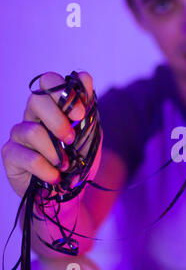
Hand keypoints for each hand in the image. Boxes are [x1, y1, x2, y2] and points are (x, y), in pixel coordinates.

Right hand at [1, 72, 94, 196]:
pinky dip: (47, 169)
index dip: (62, 92)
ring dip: (55, 151)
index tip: (79, 114)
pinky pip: (28, 157)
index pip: (48, 81)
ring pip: (32, 130)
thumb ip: (87, 107)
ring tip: (65, 164)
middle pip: (35, 100)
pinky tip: (55, 177)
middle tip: (71, 139)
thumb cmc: (79, 160)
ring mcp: (19, 135)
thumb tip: (83, 76)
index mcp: (53, 107)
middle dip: (58, 120)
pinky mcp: (11, 154)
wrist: (70, 193)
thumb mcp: (91, 133)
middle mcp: (33, 117)